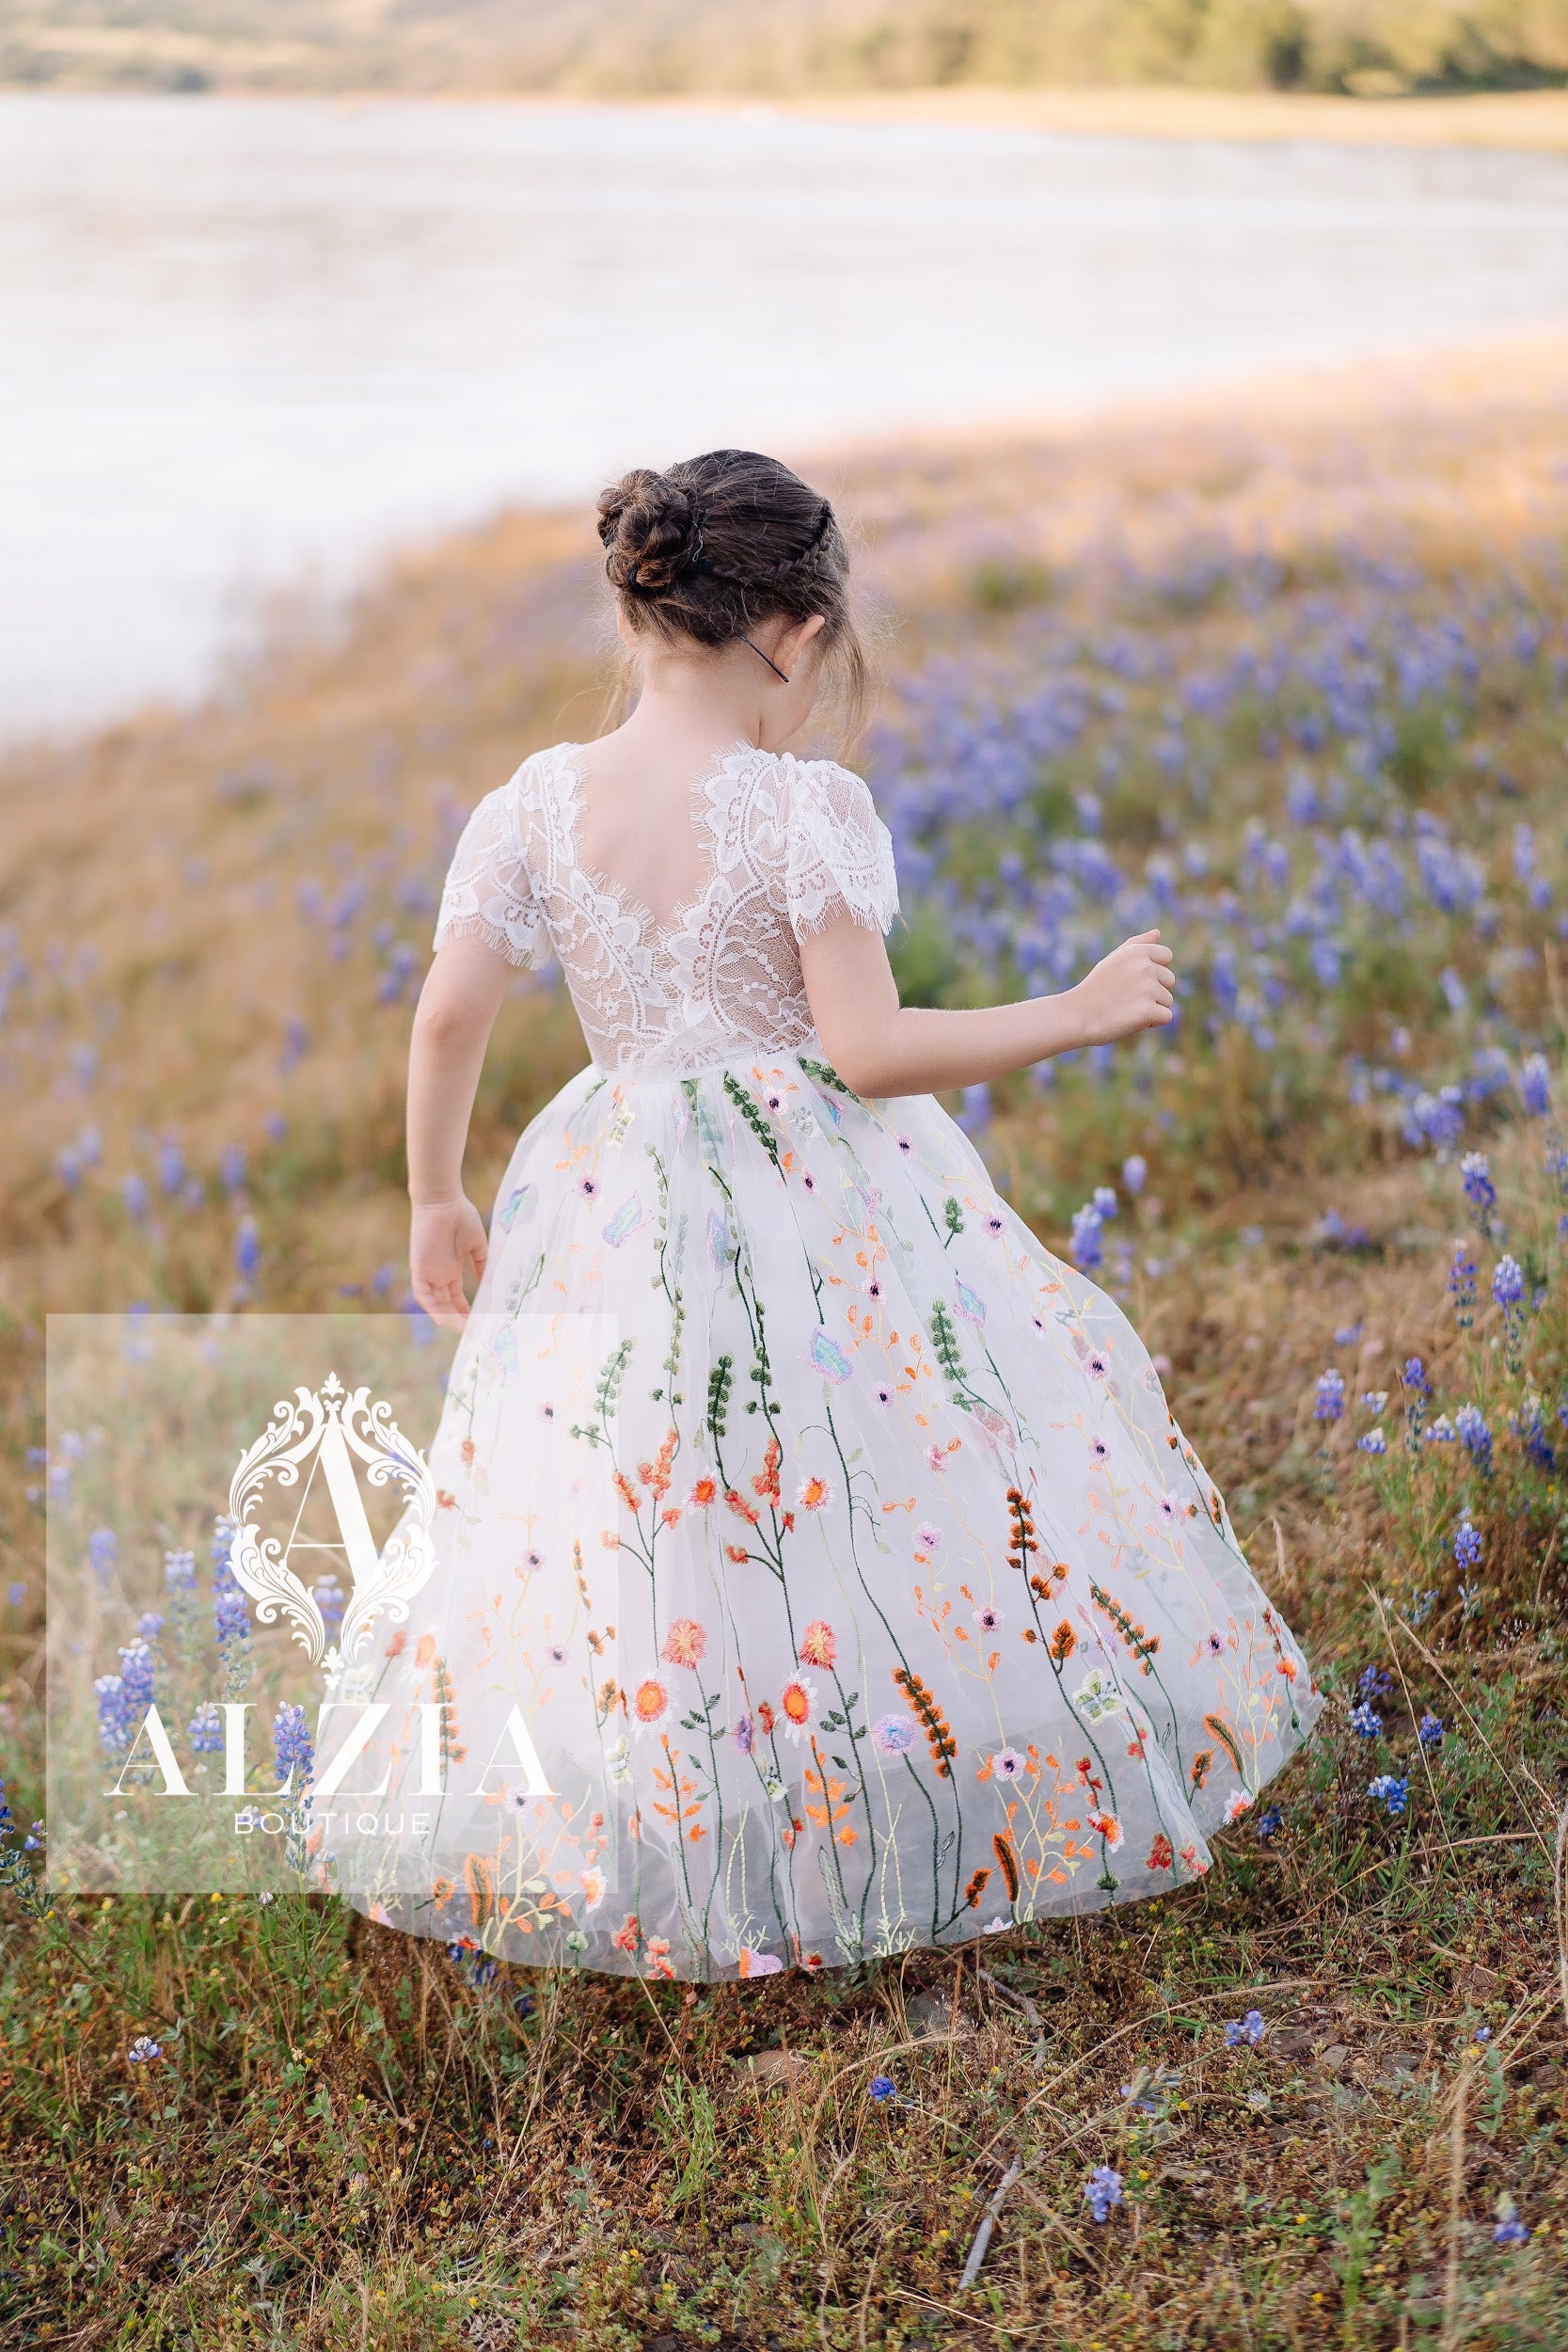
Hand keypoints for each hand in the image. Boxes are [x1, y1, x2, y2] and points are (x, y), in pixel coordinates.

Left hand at [409, 1196, 487, 1328]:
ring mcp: (428, 1273)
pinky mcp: (419, 1269)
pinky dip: (433, 1308)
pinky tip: (445, 1319)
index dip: (466, 1311)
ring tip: (464, 1329)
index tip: (479, 1322)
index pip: (457, 1297)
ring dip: (448, 1318)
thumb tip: (490, 1284)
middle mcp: (438, 1274)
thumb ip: (482, 1265)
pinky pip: (423, 1295)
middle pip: (447, 1304)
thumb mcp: (476, 1245)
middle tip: (474, 1332)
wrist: (443, 1201)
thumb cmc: (460, 1216)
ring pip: (436, 1304)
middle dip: (459, 1319)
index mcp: (450, 1269)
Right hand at [1070, 931, 1175, 1046]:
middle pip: (1169, 980)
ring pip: (1167, 1000)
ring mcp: (1147, 989)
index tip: (1134, 980)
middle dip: (1154, 991)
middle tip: (1126, 997)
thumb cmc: (1095, 988)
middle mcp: (1145, 967)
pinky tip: (1130, 1019)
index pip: (1166, 956)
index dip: (1154, 971)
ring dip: (1151, 1007)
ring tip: (1125, 1008)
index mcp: (1137, 951)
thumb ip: (1137, 944)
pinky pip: (1166, 1017)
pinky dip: (1152, 1022)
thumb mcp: (1113, 960)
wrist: (1076, 1015)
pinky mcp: (1148, 1011)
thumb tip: (1157, 932)